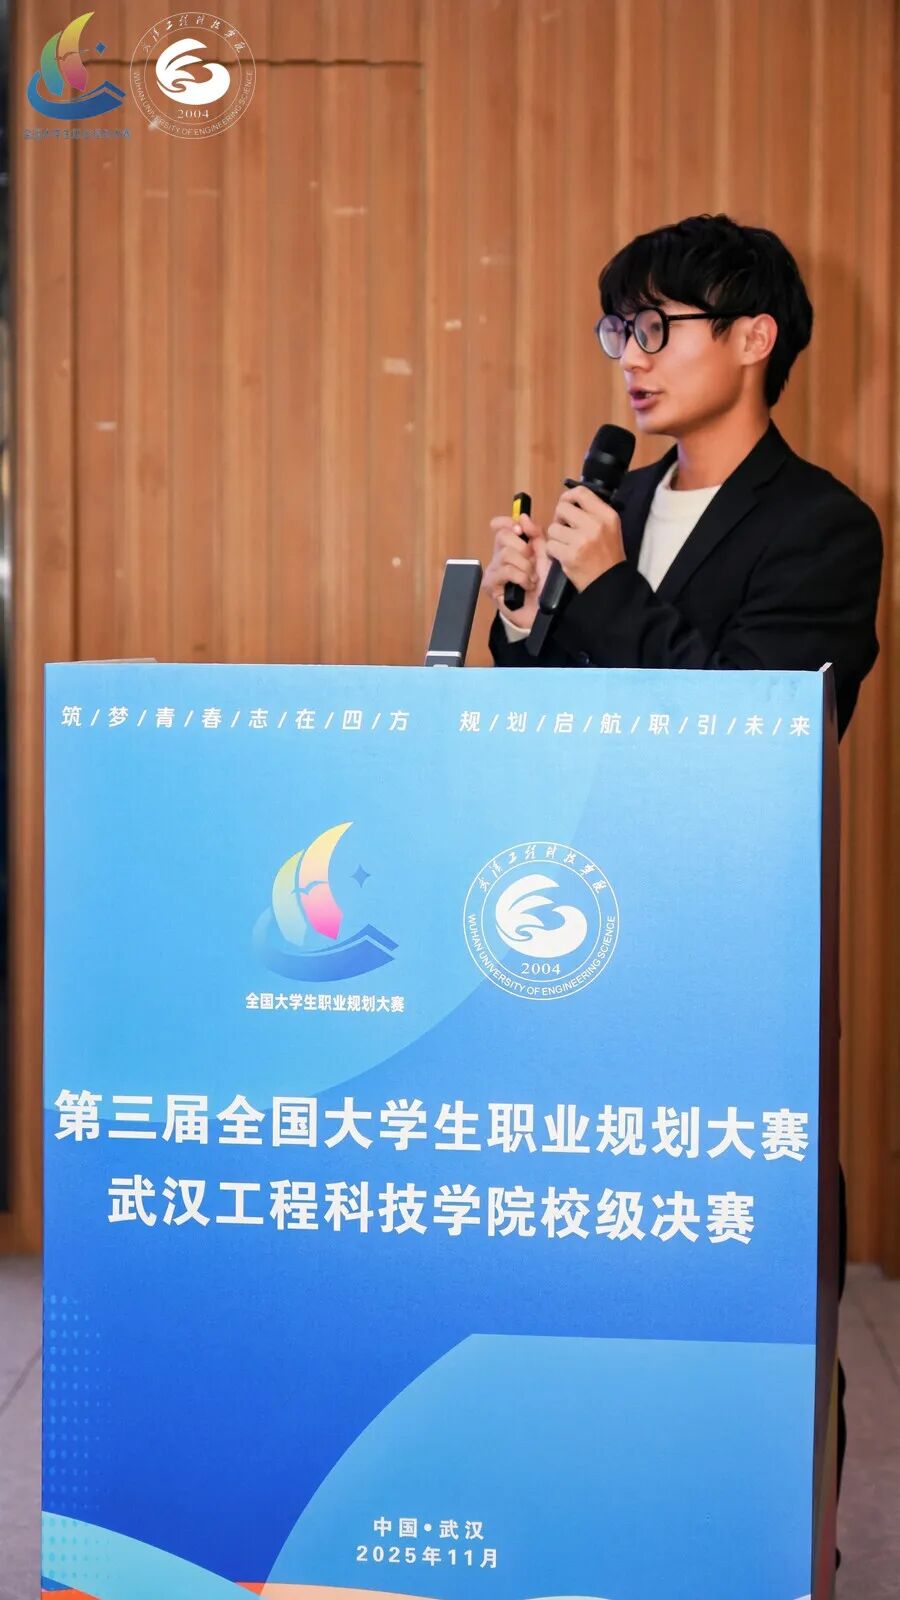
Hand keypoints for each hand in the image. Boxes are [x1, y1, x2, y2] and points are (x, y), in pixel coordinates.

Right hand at [483, 512, 550, 628]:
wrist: (543, 611)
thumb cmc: (543, 585)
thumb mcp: (545, 556)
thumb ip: (536, 535)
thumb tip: (523, 516)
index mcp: (510, 547)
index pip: (499, 526)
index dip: (507, 523)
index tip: (520, 529)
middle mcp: (498, 557)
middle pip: (503, 537)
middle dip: (523, 549)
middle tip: (532, 563)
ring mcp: (493, 571)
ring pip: (506, 554)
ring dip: (525, 567)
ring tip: (532, 579)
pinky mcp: (491, 585)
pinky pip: (506, 571)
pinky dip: (521, 577)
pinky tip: (526, 586)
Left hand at [546, 486, 626, 591]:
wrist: (608, 582)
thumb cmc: (608, 554)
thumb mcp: (609, 527)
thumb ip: (592, 511)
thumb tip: (570, 499)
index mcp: (606, 515)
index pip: (581, 493)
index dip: (568, 496)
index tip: (566, 504)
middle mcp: (595, 525)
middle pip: (562, 508)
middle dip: (559, 518)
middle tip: (564, 528)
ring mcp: (582, 540)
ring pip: (553, 528)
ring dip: (556, 537)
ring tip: (566, 544)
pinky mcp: (570, 555)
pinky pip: (551, 545)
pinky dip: (553, 551)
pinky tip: (563, 555)